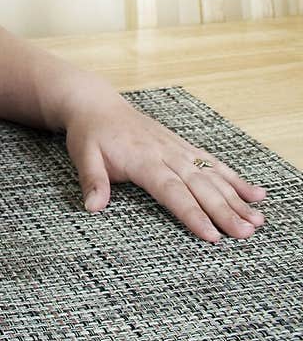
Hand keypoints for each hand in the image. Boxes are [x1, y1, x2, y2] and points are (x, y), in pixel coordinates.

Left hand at [61, 77, 267, 241]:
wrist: (97, 105)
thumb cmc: (90, 134)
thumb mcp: (83, 155)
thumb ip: (93, 181)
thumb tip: (93, 207)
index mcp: (142, 159)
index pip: (171, 191)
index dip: (192, 213)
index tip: (211, 235)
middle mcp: (165, 153)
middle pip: (199, 186)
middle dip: (224, 211)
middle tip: (245, 233)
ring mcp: (178, 148)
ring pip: (212, 175)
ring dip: (236, 197)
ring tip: (257, 219)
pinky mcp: (183, 146)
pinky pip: (213, 163)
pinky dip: (235, 179)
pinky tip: (255, 193)